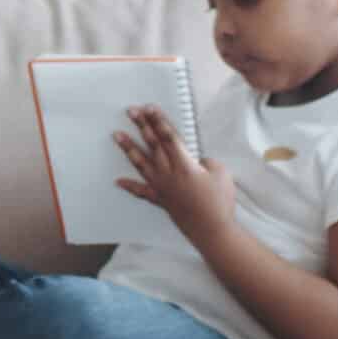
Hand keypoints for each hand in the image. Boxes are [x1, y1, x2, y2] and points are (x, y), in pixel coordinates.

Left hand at [114, 105, 236, 241]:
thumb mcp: (221, 173)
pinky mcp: (161, 200)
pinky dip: (130, 186)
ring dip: (128, 148)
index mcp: (184, 164)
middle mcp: (168, 173)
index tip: (149, 108)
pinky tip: (118, 181)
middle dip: (142, 126)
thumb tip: (197, 161)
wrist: (212, 230)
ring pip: (141, 163)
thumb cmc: (219, 202)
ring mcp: (162, 187)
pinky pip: (142, 192)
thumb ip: (206, 161)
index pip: (168, 137)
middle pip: (152, 144)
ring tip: (116, 135)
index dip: (159, 121)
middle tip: (131, 111)